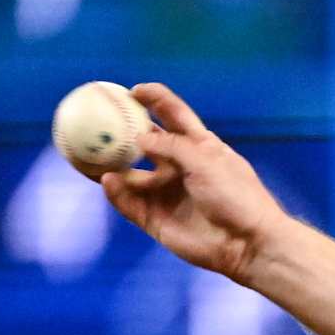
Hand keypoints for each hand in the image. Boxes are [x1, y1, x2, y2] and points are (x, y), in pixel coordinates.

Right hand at [99, 84, 290, 284]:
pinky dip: (115, 192)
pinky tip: (107, 180)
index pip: (174, 115)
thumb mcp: (206, 161)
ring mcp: (166, 193)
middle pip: (143, 142)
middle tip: (95, 119)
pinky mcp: (156, 219)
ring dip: (108, 164)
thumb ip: (172, 146)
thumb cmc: (237, 197)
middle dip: (119, 130)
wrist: (248, 243)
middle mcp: (180, 167)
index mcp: (200, 147)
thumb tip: (138, 138)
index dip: (154, 99)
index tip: (133, 91)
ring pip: (128, 174)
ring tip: (86, 152)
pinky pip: (128, 203)